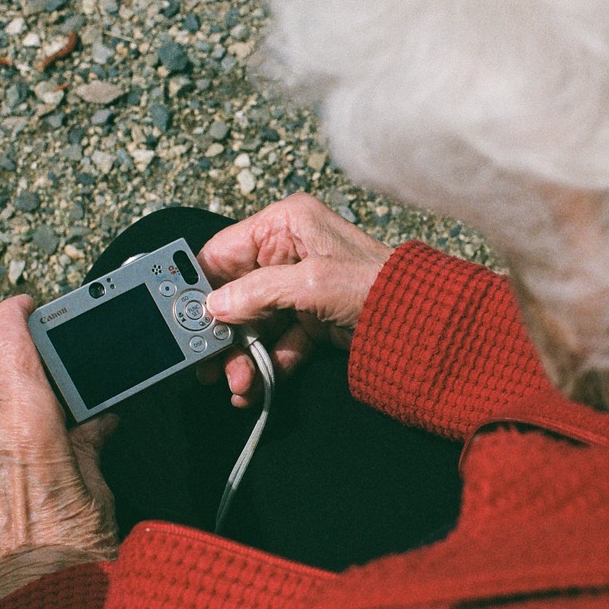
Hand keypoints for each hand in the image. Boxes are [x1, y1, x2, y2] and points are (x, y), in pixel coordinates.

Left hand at [0, 295, 118, 608]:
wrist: (35, 604)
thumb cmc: (72, 549)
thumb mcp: (98, 484)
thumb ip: (90, 439)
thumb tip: (97, 419)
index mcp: (24, 422)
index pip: (7, 340)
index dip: (16, 312)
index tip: (29, 304)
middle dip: (25, 367)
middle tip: (58, 376)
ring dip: (12, 407)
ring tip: (49, 430)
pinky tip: (25, 464)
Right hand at [198, 193, 392, 406]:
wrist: (423, 322)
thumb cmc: (379, 284)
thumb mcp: (312, 283)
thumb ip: (258, 292)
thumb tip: (216, 306)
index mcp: (286, 224)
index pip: (223, 251)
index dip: (202, 286)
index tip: (185, 317)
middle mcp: (289, 251)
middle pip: (235, 293)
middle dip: (223, 332)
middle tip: (208, 363)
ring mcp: (299, 287)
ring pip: (254, 323)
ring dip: (242, 356)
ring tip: (239, 383)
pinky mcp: (312, 317)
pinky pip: (277, 341)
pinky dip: (267, 364)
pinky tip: (257, 385)